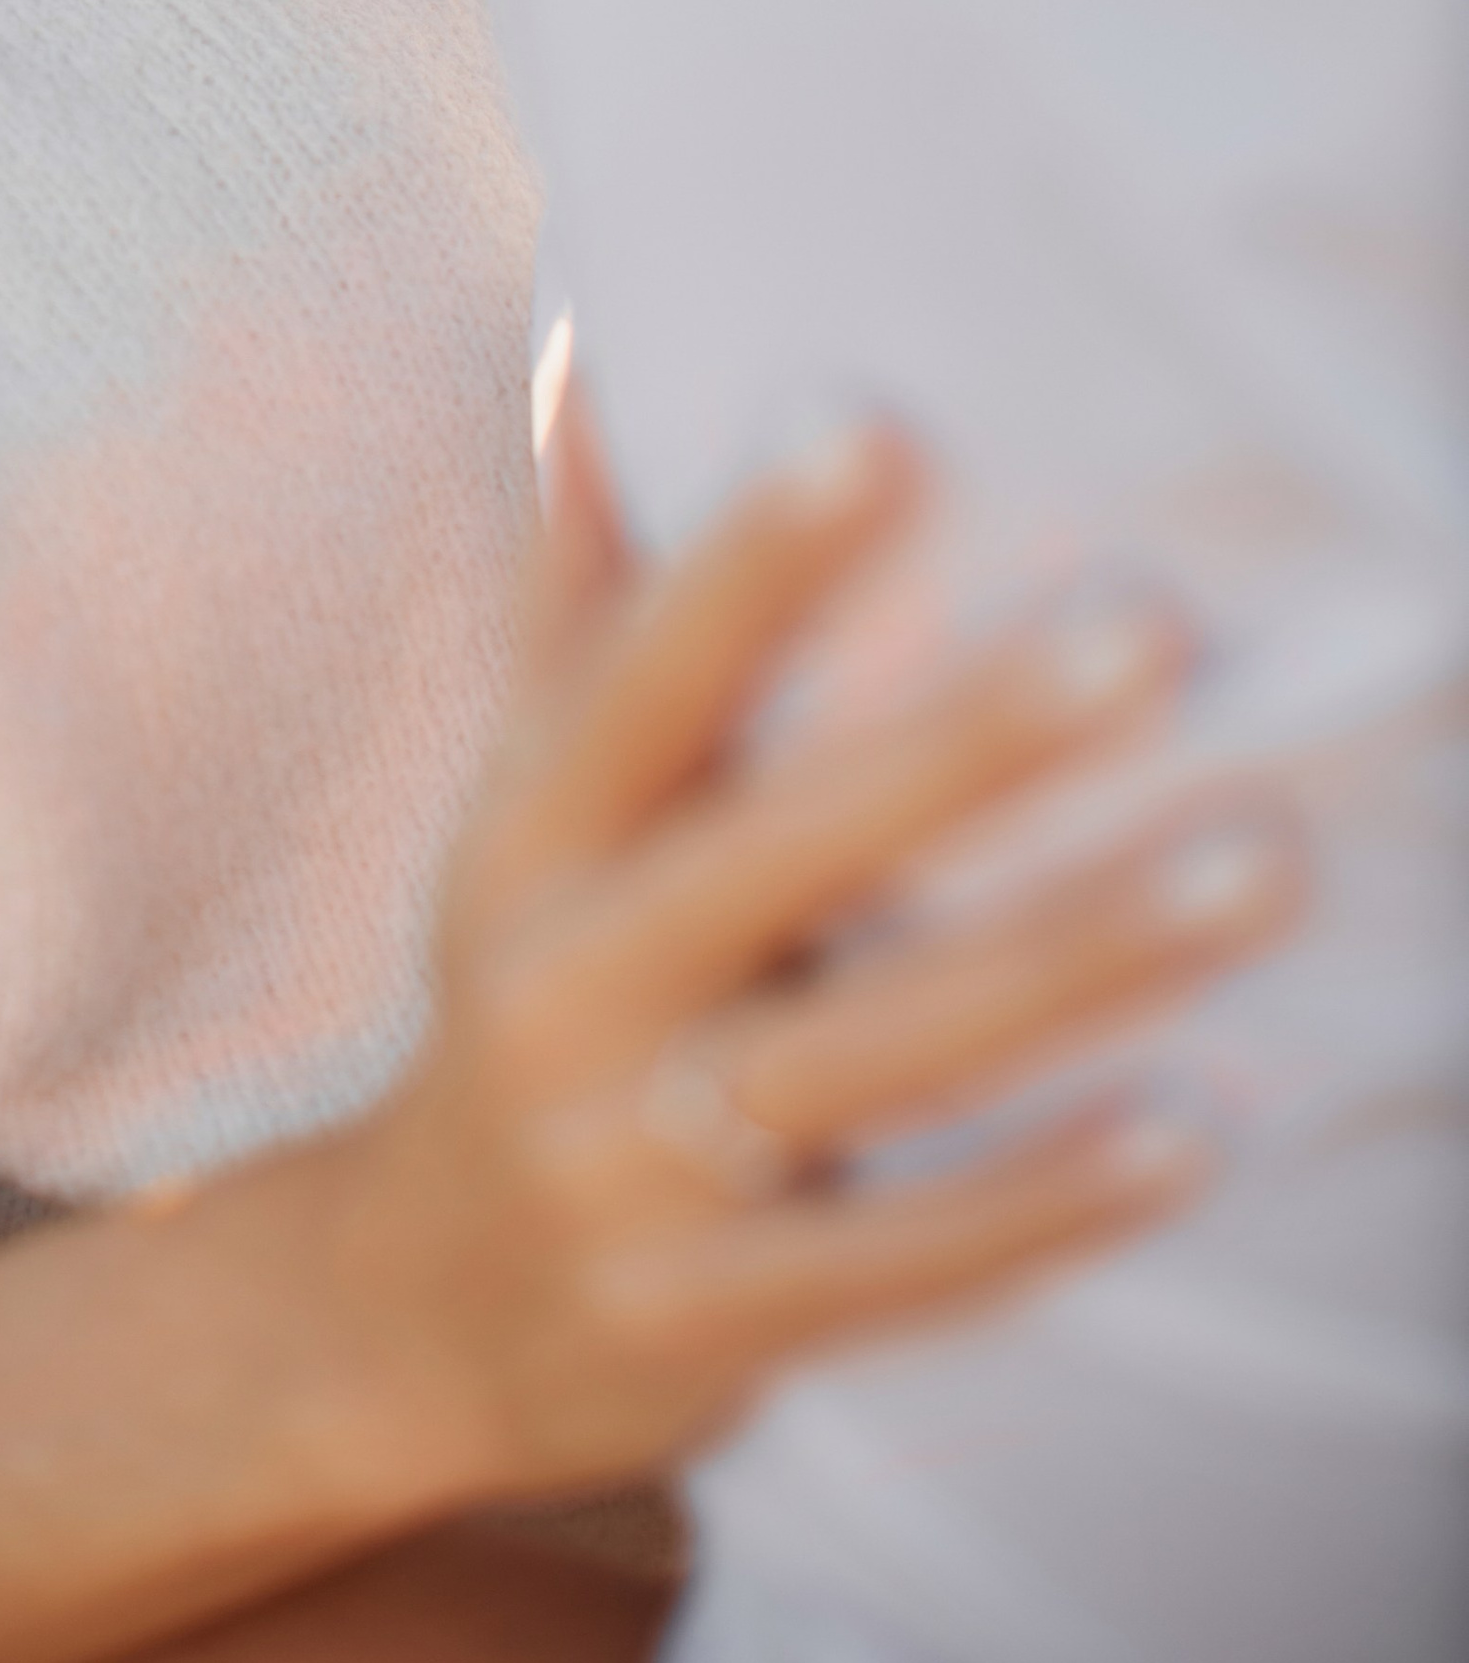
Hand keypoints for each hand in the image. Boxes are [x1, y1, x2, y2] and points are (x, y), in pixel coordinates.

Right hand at [318, 422, 1302, 1502]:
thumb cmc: (529, 985)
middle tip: (1147, 631)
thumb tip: (584, 338)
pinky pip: (903, 1264)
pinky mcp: (709, 1325)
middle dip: (967, 745)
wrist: (406, 1311)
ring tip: (1257, 863)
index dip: (749, 557)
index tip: (878, 425)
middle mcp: (566, 988)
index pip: (638, 678)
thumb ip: (578, 590)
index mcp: (524, 838)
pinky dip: (1046, 1201)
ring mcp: (630, 1168)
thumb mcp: (519, 800)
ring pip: (879, 1053)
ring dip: (1075, 960)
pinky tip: (1199, 1127)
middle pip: (782, 853)